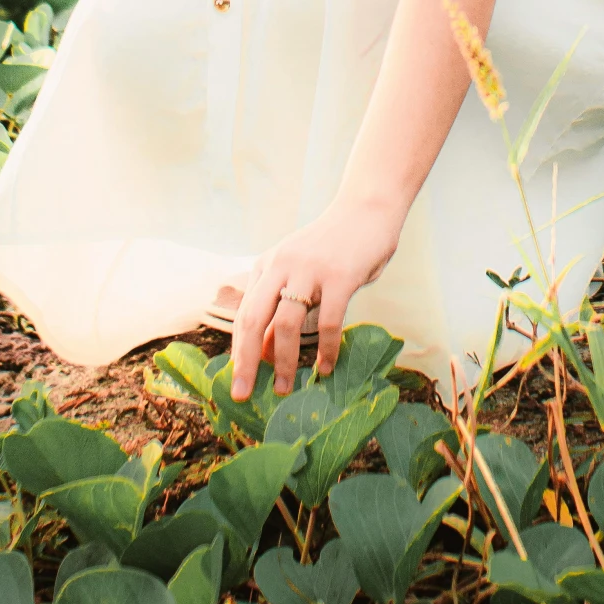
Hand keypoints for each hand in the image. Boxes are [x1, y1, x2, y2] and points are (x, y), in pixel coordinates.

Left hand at [231, 193, 405, 394]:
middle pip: (254, 319)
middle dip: (246, 361)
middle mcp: (283, 266)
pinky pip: (329, 322)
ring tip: (285, 388)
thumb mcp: (300, 273)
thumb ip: (282, 306)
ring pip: (288, 324)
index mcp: (268, 265)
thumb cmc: (332, 247)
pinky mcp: (340, 277)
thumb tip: (266, 353)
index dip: (239, 350)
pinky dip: (326, 350)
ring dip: (285, 361)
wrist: (367, 209)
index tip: (236, 380)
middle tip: (242, 393)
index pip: (245, 314)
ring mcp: (311, 271)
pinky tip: (326, 368)